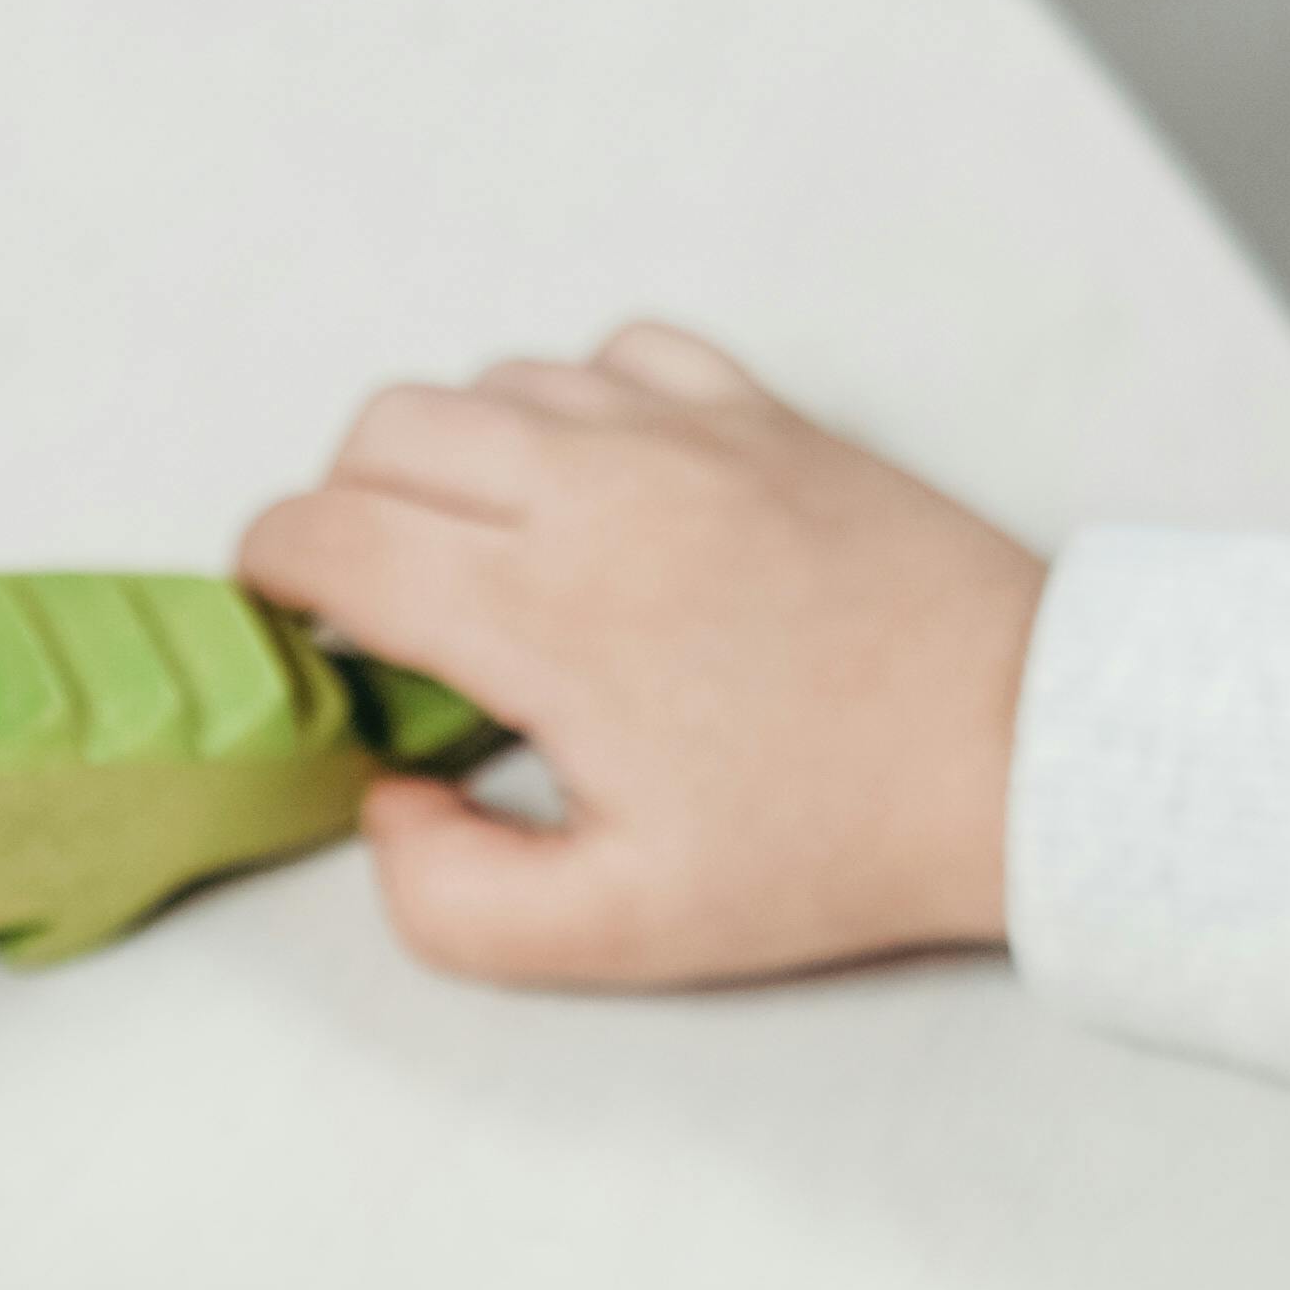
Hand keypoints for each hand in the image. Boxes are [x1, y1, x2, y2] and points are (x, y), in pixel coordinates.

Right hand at [238, 321, 1043, 990]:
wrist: (1019, 753)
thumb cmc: (833, 841)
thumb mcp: (615, 932)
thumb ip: (450, 898)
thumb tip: (388, 808)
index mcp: (542, 609)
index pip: (330, 533)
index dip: (270, 576)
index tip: (285, 624)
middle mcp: (598, 487)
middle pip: (386, 429)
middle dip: (344, 509)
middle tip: (374, 602)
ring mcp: (686, 432)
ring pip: (494, 382)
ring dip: (452, 460)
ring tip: (486, 556)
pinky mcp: (762, 413)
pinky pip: (614, 356)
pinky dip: (570, 408)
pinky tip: (596, 494)